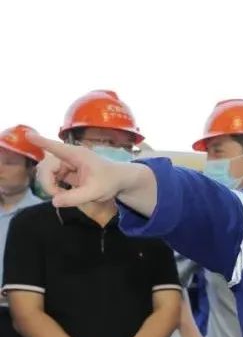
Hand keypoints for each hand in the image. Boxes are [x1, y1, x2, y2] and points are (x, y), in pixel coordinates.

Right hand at [26, 132, 145, 207]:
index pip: (55, 147)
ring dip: (51, 187)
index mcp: (76, 155)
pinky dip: (55, 188)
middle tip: (57, 196)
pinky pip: (53, 179)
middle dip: (47, 183)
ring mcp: (66, 164)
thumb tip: (54, 202)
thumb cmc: (110, 181)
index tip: (27, 134)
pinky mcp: (66, 172)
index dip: (40, 142)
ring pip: (48, 174)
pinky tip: (64, 194)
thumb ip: (75, 198)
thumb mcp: (95, 192)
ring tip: (63, 196)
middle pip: (46, 167)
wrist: (121, 181)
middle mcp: (69, 157)